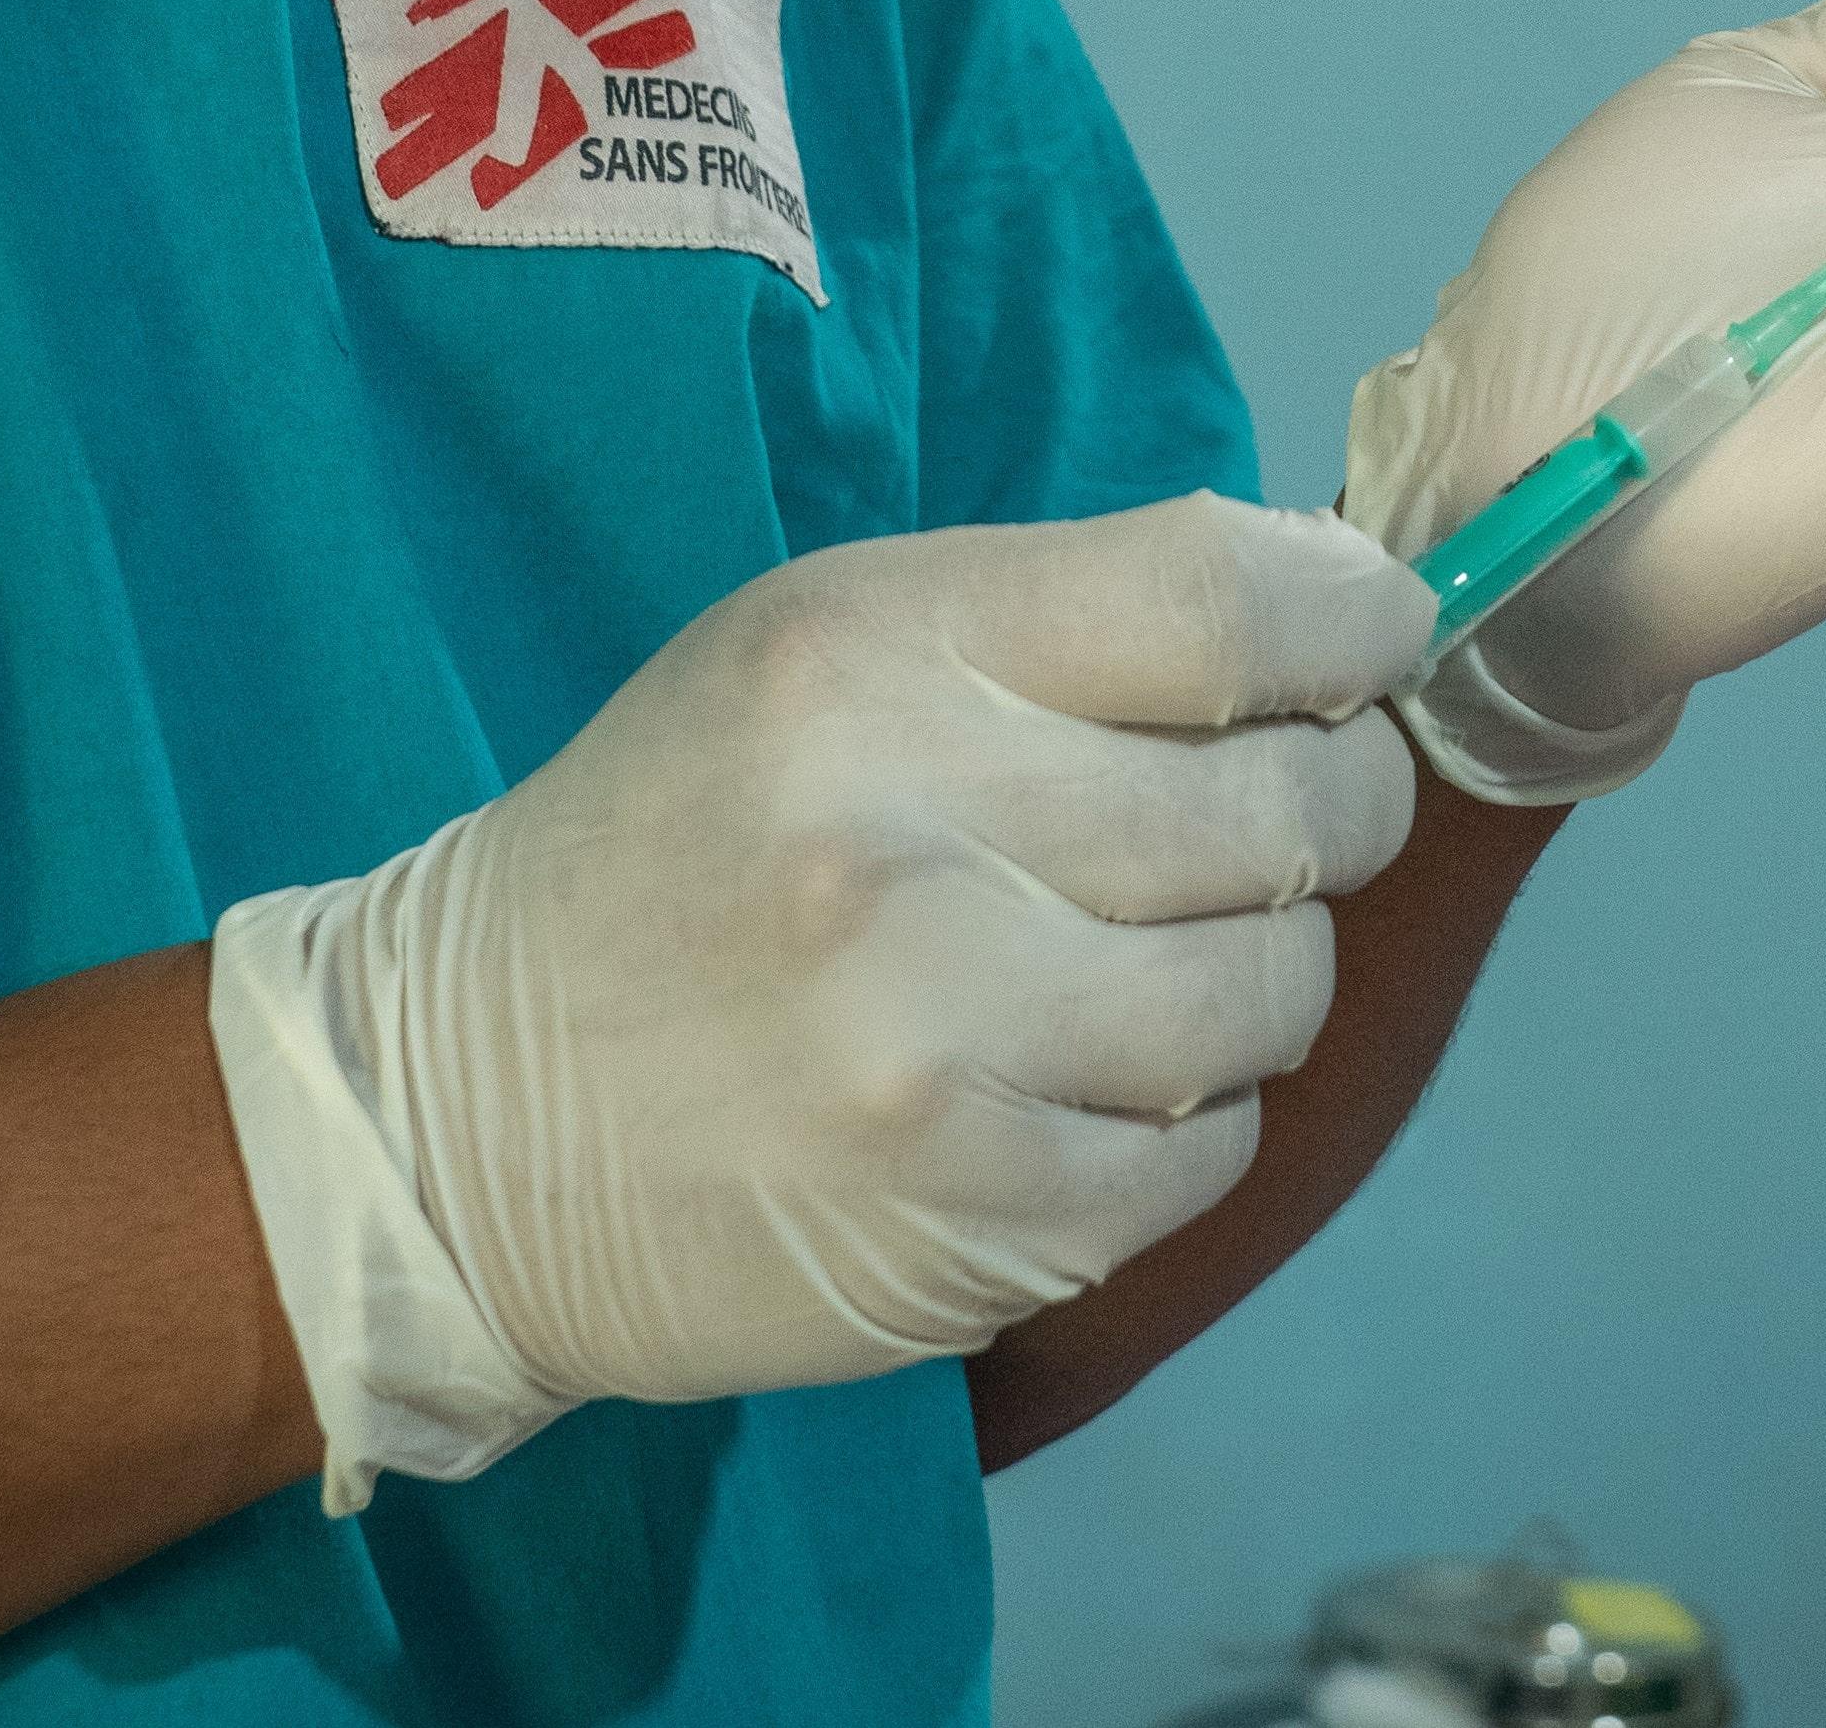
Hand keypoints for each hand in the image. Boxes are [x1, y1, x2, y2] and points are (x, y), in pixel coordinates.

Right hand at [206, 493, 1432, 1509]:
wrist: (454, 1123)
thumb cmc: (670, 849)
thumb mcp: (809, 657)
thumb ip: (1059, 625)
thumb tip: (1337, 613)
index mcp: (870, 658)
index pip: (1229, 598)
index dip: (1354, 619)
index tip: (1370, 641)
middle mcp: (911, 846)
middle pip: (1296, 801)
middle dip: (1331, 798)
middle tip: (1271, 812)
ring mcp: (949, 1054)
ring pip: (1280, 988)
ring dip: (1256, 970)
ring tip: (1148, 961)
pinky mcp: (980, 1227)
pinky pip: (1214, 1150)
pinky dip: (1184, 1114)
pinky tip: (1078, 1085)